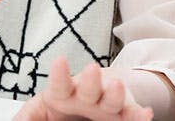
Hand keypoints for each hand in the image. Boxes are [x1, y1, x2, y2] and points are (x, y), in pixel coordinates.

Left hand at [14, 57, 153, 120]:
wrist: (94, 102)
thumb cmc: (67, 103)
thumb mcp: (42, 109)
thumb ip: (29, 116)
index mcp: (64, 93)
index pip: (60, 83)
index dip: (60, 73)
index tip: (59, 60)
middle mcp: (88, 96)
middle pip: (89, 87)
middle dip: (89, 79)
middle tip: (90, 69)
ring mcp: (107, 105)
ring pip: (112, 98)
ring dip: (114, 93)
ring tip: (115, 86)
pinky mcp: (124, 115)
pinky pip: (133, 115)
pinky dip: (139, 114)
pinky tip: (145, 114)